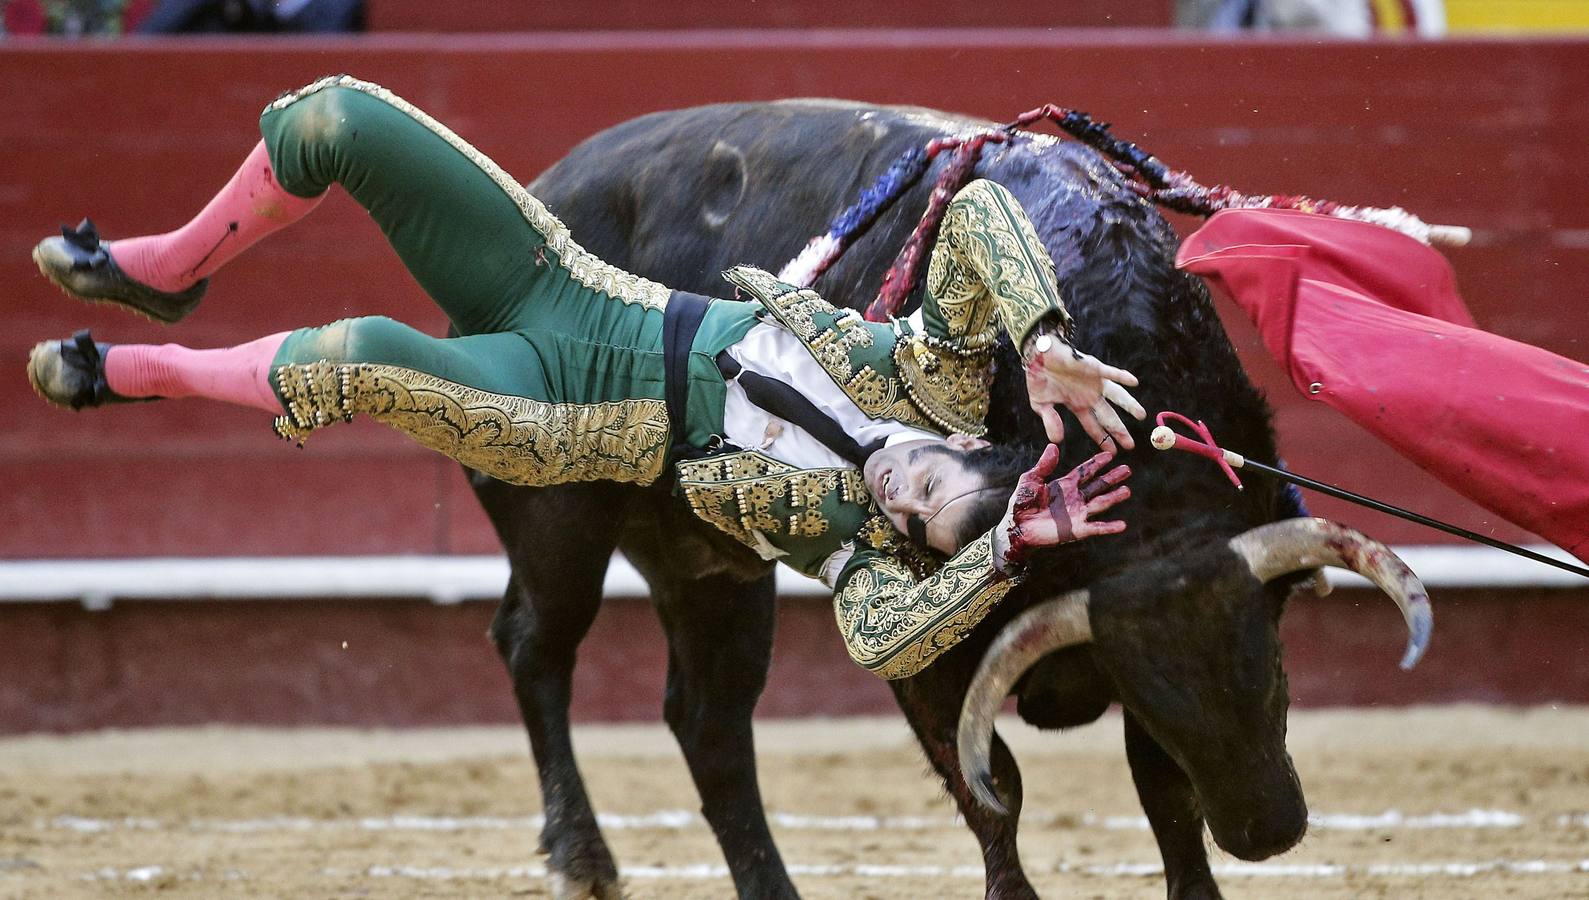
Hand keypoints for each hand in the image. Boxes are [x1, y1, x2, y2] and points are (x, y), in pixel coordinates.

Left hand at [1000, 444, 1131, 567]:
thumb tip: (1053, 446)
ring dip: (1114, 497)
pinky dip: (1109, 527)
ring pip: (1101, 503)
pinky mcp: (1077, 530)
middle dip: (1112, 478)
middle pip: (1098, 485)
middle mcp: (1075, 498)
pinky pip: (1096, 527)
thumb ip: (1044, 465)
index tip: (1110, 454)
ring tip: (1127, 490)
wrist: (1017, 527)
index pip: (1085, 471)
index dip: (1097, 463)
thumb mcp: (1031, 479)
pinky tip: (1122, 525)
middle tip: (1127, 469)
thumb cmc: (1021, 503)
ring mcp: (1078, 514)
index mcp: (1065, 485)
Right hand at [1024, 336, 1145, 449]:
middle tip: (1130, 446)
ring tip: (1141, 415)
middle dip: (1119, 431)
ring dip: (1129, 405)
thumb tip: (1056, 441)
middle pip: (1109, 416)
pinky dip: (1121, 376)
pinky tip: (1134, 382)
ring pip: (1116, 396)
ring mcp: (1094, 382)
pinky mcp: (1094, 367)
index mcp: (1078, 406)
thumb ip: (1050, 421)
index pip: (1094, 426)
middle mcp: (1090, 396)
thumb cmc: (1039, 378)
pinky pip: (1110, 373)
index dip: (1103, 439)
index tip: (1113, 452)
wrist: (1038, 355)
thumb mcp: (1041, 405)